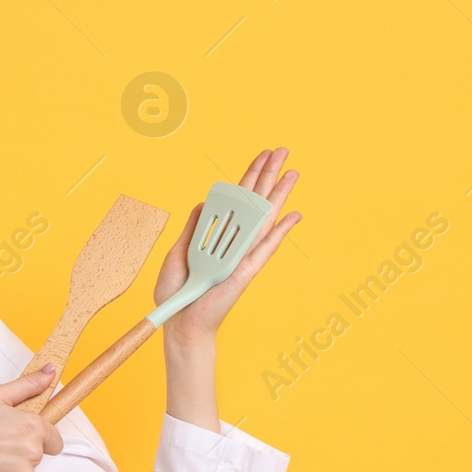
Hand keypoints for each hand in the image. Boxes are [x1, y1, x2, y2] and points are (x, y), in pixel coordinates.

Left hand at [156, 146, 302, 346]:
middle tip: (282, 151)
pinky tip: (294, 215)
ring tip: (292, 170)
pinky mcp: (245, 271)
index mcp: (218, 237)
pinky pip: (265, 247)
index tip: (258, 158)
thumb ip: (194, 228)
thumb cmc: (178, 292)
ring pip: (265, 218)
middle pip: (255, 202)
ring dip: (279, 194)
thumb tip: (202, 204)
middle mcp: (234, 243)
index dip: (248, 178)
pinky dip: (281, 231)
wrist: (177, 320)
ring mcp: (243, 256)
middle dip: (268, 175)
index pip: (237, 201)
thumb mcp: (179, 251)